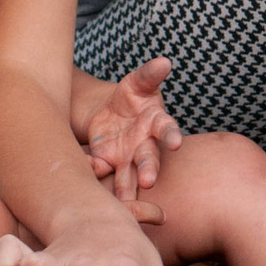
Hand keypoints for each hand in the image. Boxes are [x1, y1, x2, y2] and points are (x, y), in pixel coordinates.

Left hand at [84, 58, 183, 207]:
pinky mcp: (108, 164)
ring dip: (126, 189)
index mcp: (156, 122)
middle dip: (149, 171)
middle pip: (149, 160)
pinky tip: (89, 167)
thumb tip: (164, 61)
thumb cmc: (131, 96)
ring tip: (122, 203)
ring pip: (128, 177)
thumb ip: (149, 74)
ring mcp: (127, 158)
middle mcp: (145, 145)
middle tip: (148, 182)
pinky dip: (95, 171)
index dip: (172, 136)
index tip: (176, 143)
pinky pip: (103, 171)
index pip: (167, 129)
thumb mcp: (137, 82)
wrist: (111, 114)